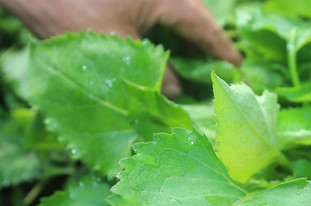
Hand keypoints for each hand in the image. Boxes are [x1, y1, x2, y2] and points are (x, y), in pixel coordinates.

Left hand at [0, 0, 241, 96]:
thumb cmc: (70, 7)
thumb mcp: (118, 49)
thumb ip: (154, 74)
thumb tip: (175, 93)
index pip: (207, 29)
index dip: (224, 53)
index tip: (239, 71)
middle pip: (196, 19)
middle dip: (209, 45)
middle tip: (221, 71)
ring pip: (177, 15)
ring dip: (186, 40)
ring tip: (195, 66)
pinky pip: (157, 13)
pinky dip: (165, 33)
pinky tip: (162, 50)